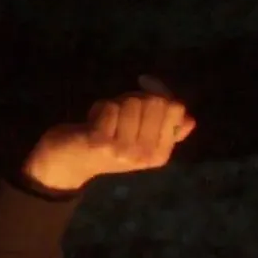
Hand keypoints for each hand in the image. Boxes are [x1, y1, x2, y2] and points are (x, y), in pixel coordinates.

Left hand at [21, 79, 196, 192]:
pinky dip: (99, 109)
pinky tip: (92, 124)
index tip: (141, 98)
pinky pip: (110, 107)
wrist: (67, 164)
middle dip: (134, 98)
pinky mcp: (102, 143)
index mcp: (161, 154)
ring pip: (132, 102)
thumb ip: (165, 128)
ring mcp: (125, 150)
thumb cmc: (107, 145)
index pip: (176, 107)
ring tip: (105, 121)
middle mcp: (146, 155)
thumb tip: (189, 119)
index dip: (158, 93)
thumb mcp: (140, 139)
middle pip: (155, 101)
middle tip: (119, 115)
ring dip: (115, 104)